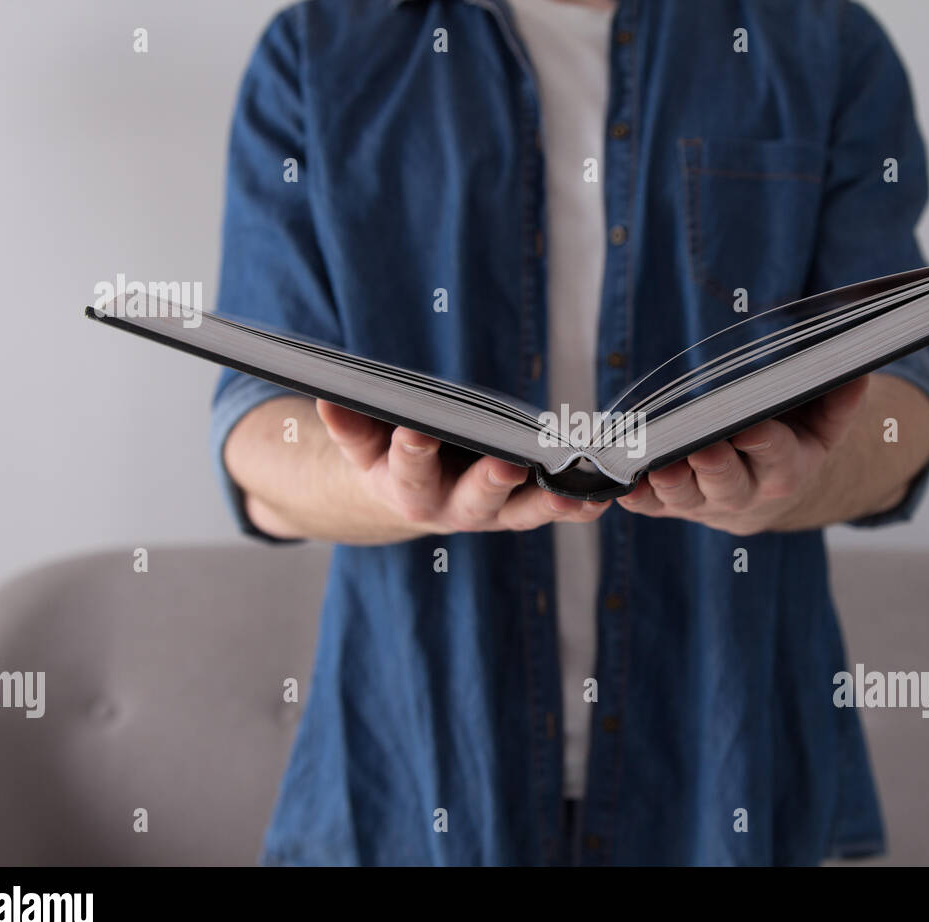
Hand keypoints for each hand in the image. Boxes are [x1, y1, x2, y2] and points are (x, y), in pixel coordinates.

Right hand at [316, 400, 609, 534]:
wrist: (411, 495)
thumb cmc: (389, 455)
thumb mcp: (364, 443)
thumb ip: (351, 425)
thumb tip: (327, 399)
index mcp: (407, 489)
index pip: (408, 470)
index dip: (411, 451)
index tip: (416, 432)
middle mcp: (452, 510)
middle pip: (473, 499)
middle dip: (490, 482)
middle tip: (508, 463)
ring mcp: (491, 514)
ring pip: (522, 513)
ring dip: (550, 502)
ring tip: (575, 490)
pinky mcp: (521, 511)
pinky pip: (552, 511)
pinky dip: (577, 506)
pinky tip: (601, 495)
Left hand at [615, 376, 870, 534]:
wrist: (764, 492)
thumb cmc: (792, 442)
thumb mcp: (823, 424)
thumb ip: (839, 400)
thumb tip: (859, 369)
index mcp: (785, 470)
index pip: (777, 456)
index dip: (764, 443)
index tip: (751, 428)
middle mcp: (743, 492)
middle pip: (728, 484)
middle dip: (714, 466)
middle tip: (700, 449)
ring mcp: (703, 503)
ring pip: (685, 497)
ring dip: (669, 481)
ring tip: (658, 462)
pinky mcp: (670, 505)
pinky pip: (650, 505)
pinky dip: (635, 495)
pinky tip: (622, 483)